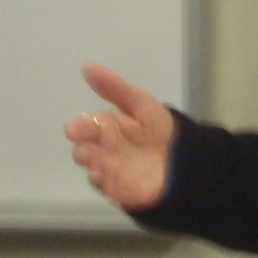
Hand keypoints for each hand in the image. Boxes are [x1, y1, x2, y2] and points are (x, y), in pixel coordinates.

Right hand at [64, 63, 175, 209]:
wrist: (181, 153)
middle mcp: (100, 149)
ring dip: (95, 169)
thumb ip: (114, 88)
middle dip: (83, 151)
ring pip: (93, 171)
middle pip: (83, 152)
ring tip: (103, 165)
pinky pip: (108, 190)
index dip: (79, 127)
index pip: (83, 127)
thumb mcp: (139, 102)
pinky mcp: (118, 190)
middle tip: (89, 149)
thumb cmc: (156, 126)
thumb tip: (88, 67)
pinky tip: (114, 182)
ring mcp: (108, 171)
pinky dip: (109, 187)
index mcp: (103, 127)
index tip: (76, 128)